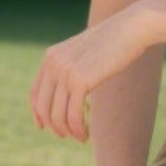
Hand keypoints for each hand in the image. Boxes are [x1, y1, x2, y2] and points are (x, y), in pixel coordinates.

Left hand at [30, 6, 151, 141]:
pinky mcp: (80, 80)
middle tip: (67, 136)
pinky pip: (73, 114)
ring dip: (67, 131)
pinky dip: (77, 129)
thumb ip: (72, 67)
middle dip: (54, 126)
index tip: (44, 127)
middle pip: (43, 107)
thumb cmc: (114, 42)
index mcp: (50, 57)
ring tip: (80, 137)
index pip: (34, 93)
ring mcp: (64, 72)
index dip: (37, 113)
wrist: (130, 28)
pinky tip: (85, 134)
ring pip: (57, 114)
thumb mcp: (85, 53)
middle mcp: (53, 64)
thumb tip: (71, 89)